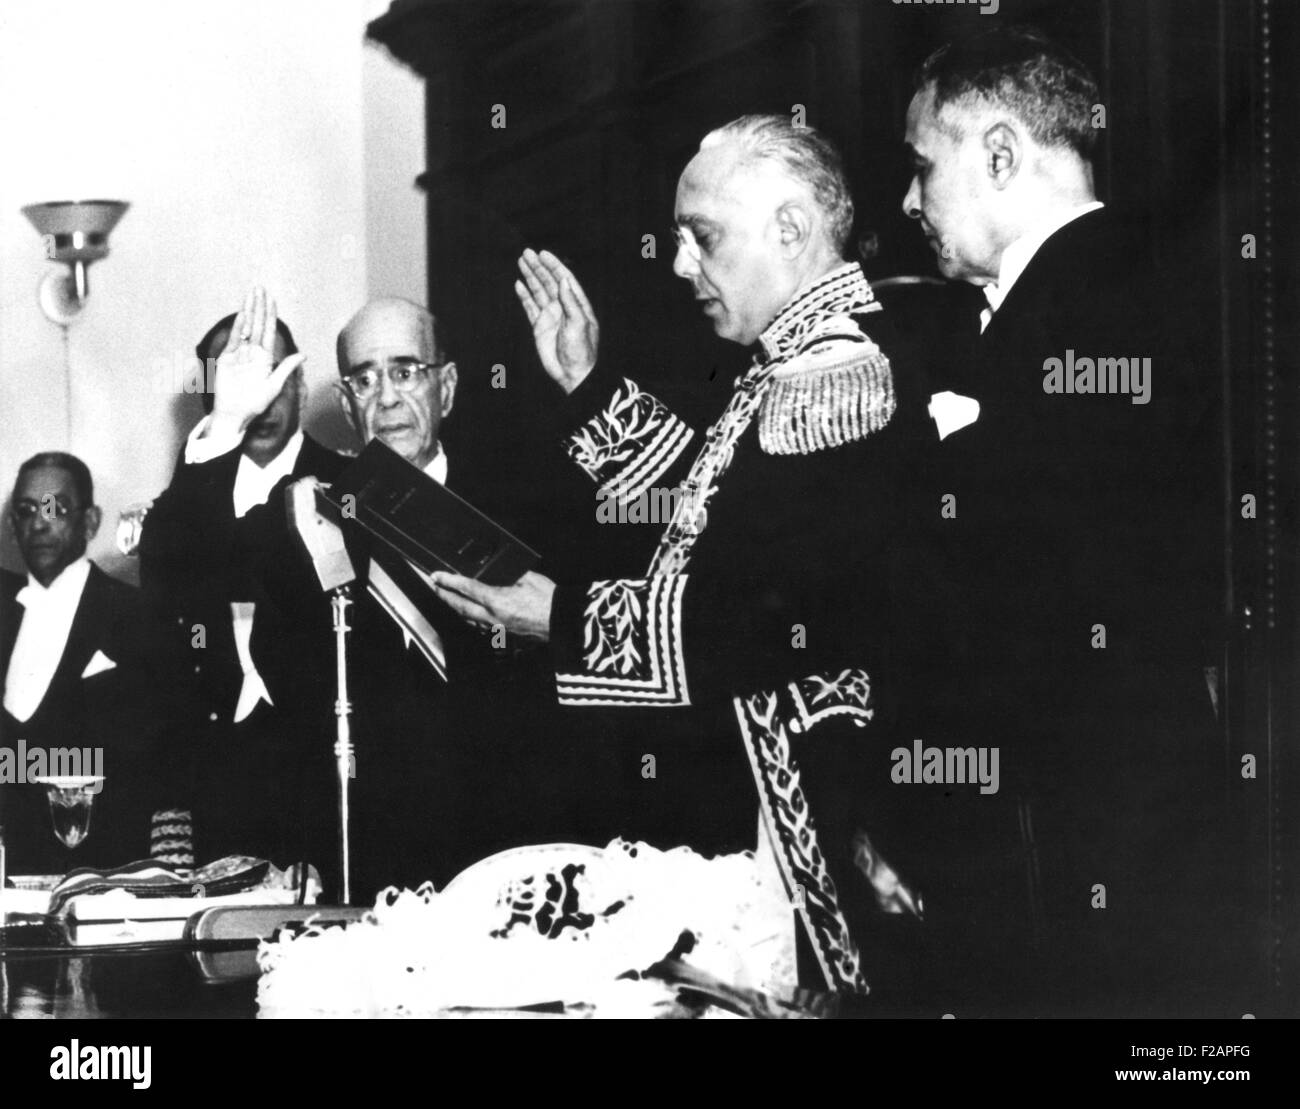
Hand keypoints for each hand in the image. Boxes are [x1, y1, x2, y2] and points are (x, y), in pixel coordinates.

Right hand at [206, 286, 305, 438]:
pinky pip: (234, 339)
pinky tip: (244, 314)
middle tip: (260, 287)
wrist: (235, 415)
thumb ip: (287, 368)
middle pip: (257, 324)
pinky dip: (239, 326)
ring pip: (245, 327)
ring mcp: (239, 354)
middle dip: (259, 305)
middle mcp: (252, 352)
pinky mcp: (226, 358)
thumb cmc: (255, 404)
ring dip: (248, 310)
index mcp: (265, 358)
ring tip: (251, 293)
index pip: (269, 331)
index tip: (271, 299)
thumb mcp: (274, 385)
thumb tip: (304, 355)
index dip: (270, 314)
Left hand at [429, 570, 555, 641]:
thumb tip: (499, 569)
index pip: (466, 588)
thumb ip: (509, 573)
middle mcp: (492, 616)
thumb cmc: (549, 599)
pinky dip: (469, 618)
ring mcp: (497, 627)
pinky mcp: (504, 634)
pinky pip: (479, 626)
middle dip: (444, 596)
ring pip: (467, 618)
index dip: (448, 581)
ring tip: (447, 599)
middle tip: (434, 586)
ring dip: (455, 608)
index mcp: (497, 600)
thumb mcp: (528, 578)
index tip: (436, 576)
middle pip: (460, 606)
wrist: (563, 622)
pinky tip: (468, 614)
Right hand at [515, 248, 598, 393]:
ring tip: (521, 262)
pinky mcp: (540, 327)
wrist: (572, 373)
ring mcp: (551, 316)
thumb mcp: (579, 324)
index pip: (564, 279)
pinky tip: (519, 284)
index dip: (554, 265)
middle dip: (538, 267)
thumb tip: (563, 280)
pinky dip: (525, 295)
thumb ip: (570, 302)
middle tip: (526, 253)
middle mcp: (563, 307)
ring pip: (539, 291)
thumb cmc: (581, 350)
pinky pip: (530, 307)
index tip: (543, 254)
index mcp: (576, 304)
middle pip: (549, 282)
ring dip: (531, 276)